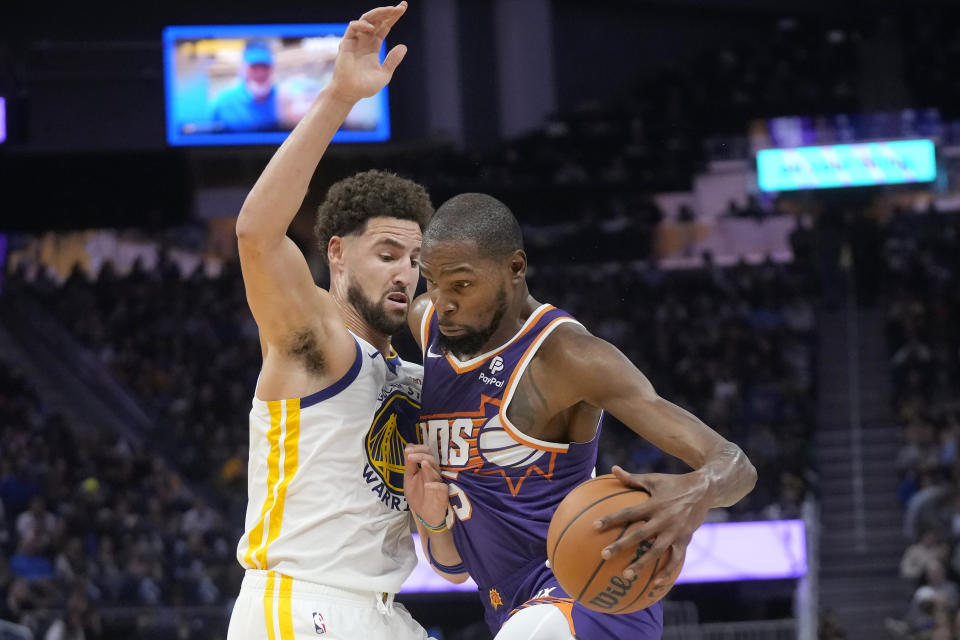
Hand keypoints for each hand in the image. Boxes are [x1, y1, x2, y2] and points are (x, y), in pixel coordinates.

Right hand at [327, 2, 408, 103]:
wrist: (350, 94)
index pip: (384, 27)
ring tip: (391, 11)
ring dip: (378, 13)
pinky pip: (353, 28)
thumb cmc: (365, 87)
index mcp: (373, 46)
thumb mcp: (384, 73)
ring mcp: (355, 41)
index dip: (393, 17)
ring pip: (366, 19)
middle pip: (377, 20)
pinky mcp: (346, 43)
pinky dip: (362, 25)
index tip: (403, 7)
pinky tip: (372, 28)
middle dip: (388, 12)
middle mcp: (364, 40)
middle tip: (401, 7)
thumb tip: (404, 46)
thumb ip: (393, 60)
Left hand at [404, 443, 448, 526]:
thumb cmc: (418, 495)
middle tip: (410, 456)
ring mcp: (439, 483)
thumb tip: (408, 446)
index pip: (426, 452)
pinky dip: (435, 486)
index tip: (408, 450)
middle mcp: (434, 473)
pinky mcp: (443, 494)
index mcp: (427, 467)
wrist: (425, 514)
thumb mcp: (409, 479)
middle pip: (431, 460)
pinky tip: (427, 485)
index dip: (418, 449)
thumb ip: (409, 465)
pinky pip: (441, 488)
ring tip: (422, 463)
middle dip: (421, 456)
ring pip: (436, 472)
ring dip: (429, 468)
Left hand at [594, 466, 710, 588]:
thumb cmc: (674, 484)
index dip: (611, 519)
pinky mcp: (685, 540)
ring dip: (642, 564)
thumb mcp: (654, 479)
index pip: (629, 513)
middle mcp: (664, 519)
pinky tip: (655, 583)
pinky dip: (667, 572)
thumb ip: (632, 479)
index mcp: (654, 504)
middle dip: (621, 546)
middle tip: (604, 555)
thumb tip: (613, 470)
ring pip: (657, 552)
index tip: (594, 526)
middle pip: (640, 535)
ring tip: (626, 575)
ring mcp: (675, 532)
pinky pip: (676, 559)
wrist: (705, 489)